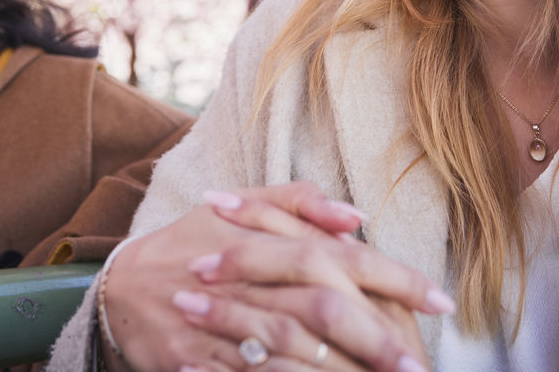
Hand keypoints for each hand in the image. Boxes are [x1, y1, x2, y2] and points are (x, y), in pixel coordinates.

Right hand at [100, 183, 450, 371]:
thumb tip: (355, 216)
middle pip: (317, 306)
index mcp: (261, 241)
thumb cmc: (189, 247)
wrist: (118, 290)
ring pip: (284, 349)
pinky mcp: (190, 363)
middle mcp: (242, 281)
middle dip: (373, 336)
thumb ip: (295, 203)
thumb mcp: (235, 210)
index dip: (391, 277)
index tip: (439, 299)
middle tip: (417, 362)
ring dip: (337, 371)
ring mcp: (214, 326)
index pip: (337, 256)